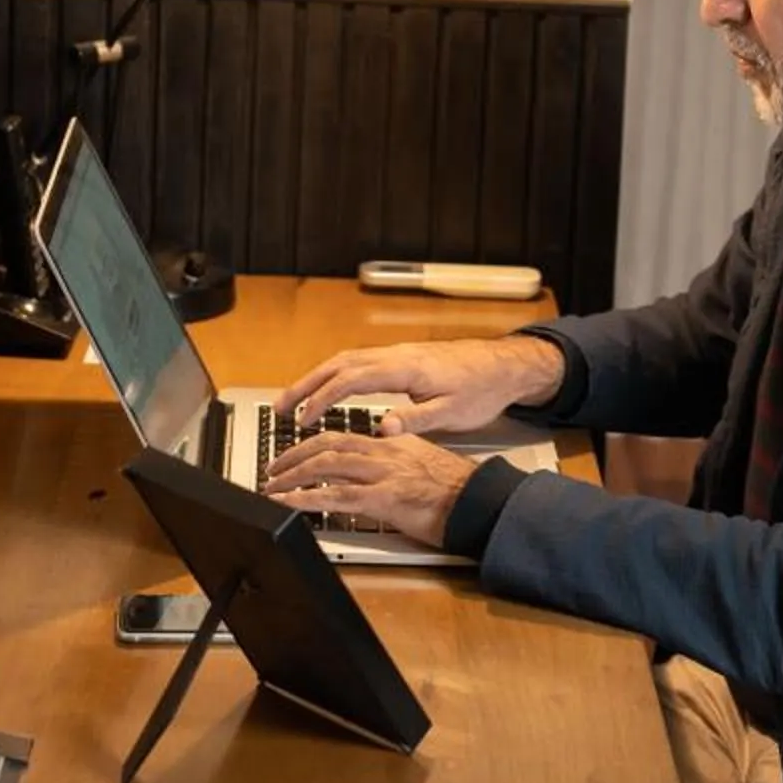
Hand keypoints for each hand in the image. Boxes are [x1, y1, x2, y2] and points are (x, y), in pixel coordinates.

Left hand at [263, 428, 476, 548]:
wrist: (480, 503)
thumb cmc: (456, 492)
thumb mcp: (420, 467)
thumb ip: (392, 466)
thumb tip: (369, 476)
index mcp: (393, 442)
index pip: (344, 435)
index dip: (313, 443)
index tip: (296, 452)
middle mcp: (386, 451)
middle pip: (328, 444)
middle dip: (294, 454)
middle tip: (274, 468)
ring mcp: (384, 473)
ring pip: (326, 465)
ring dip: (293, 475)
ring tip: (273, 486)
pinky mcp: (384, 498)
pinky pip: (335, 495)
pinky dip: (305, 498)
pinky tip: (288, 503)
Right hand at [276, 335, 563, 436]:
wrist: (503, 366)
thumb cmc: (481, 388)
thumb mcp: (452, 412)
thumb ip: (415, 420)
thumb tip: (382, 428)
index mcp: (404, 368)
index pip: (350, 380)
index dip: (322, 399)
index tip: (303, 419)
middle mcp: (395, 356)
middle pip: (338, 364)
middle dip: (304, 384)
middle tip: (279, 408)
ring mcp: (396, 354)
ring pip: (344, 360)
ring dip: (315, 378)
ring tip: (293, 401)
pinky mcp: (400, 358)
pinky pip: (357, 362)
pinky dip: (334, 374)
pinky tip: (326, 389)